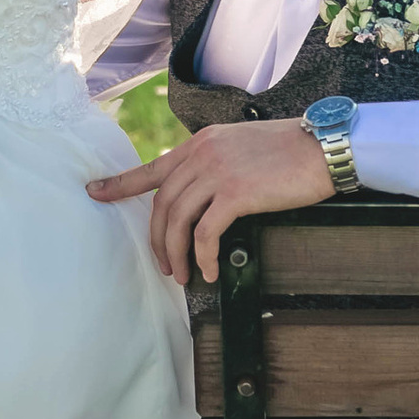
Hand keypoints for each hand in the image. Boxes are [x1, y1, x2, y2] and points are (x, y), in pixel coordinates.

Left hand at [86, 116, 331, 282]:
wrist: (323, 147)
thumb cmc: (290, 153)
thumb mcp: (242, 148)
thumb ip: (216, 165)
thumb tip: (203, 197)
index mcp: (201, 143)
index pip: (151, 168)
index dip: (120, 183)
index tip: (94, 192)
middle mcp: (202, 154)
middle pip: (161, 203)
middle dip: (157, 239)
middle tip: (164, 265)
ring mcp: (218, 172)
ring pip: (178, 221)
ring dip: (176, 254)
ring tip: (182, 275)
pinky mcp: (237, 193)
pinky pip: (206, 233)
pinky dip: (202, 256)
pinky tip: (208, 270)